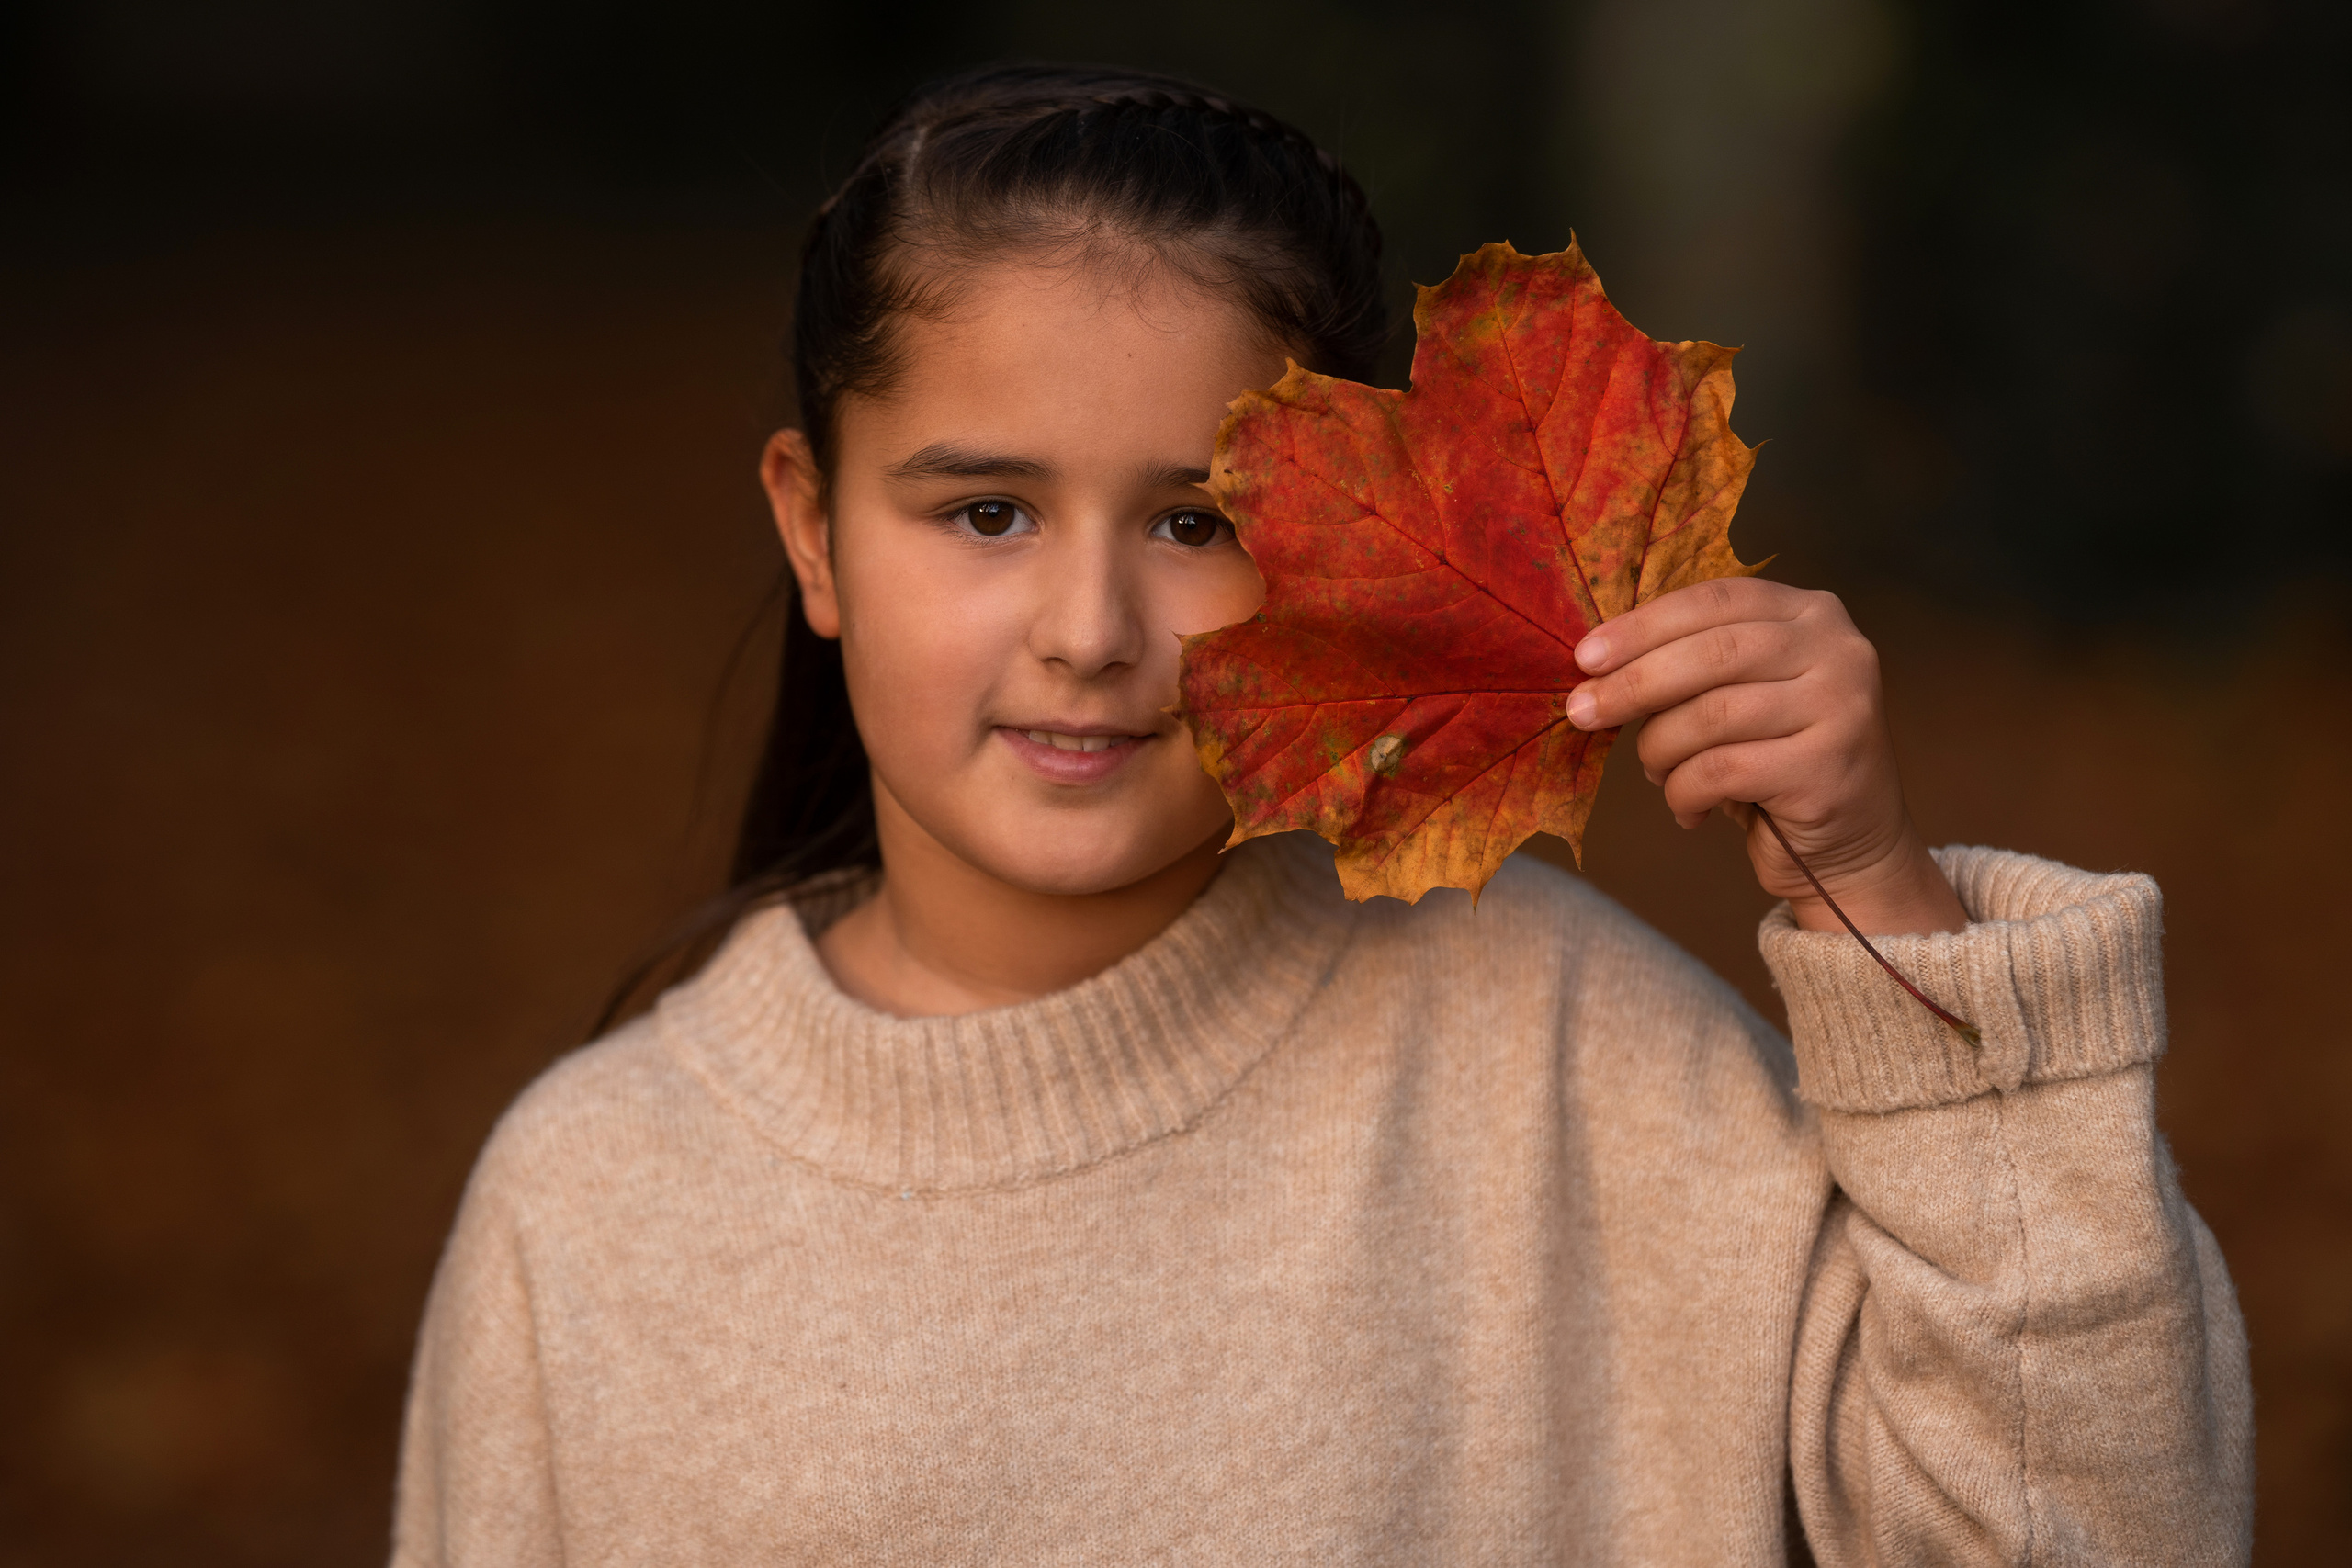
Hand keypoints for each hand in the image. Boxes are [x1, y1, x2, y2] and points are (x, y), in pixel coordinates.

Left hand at [1564, 579, 1966, 936]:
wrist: (1850, 846)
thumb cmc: (1774, 763)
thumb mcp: (1738, 695)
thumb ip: (1689, 666)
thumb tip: (1595, 666)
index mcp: (1811, 612)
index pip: (1714, 601)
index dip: (1642, 626)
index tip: (1584, 656)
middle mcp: (1838, 649)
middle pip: (1711, 654)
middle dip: (1634, 684)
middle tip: (1581, 712)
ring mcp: (1842, 706)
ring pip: (1711, 715)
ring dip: (1660, 750)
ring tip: (1656, 773)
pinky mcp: (1829, 766)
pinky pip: (1722, 770)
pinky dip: (1685, 794)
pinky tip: (1689, 811)